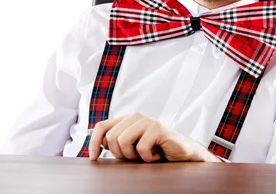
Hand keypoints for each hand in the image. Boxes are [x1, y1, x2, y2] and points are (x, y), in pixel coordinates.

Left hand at [88, 112, 220, 162]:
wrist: (182, 155)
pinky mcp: (158, 128)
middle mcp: (136, 117)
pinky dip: (147, 158)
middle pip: (111, 136)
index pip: (102, 126)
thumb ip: (116, 143)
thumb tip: (95, 147)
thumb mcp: (131, 149)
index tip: (94, 158)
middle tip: (134, 158)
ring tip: (145, 156)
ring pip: (123, 140)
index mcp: (127, 120)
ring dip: (133, 156)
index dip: (93, 142)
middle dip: (120, 154)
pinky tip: (156, 155)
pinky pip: (141, 147)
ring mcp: (147, 121)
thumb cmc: (156, 152)